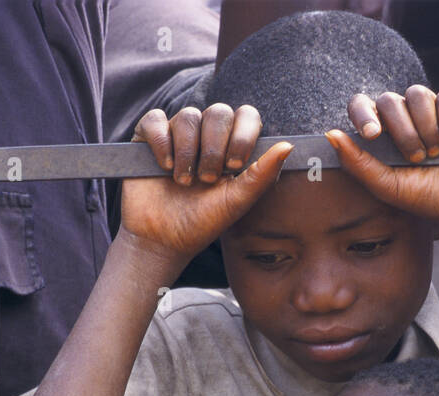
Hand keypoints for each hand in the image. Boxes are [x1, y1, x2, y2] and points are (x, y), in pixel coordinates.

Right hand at [121, 105, 292, 260]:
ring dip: (188, 152)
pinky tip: (164, 167)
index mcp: (232, 146)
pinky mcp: (149, 137)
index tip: (234, 166)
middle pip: (218, 112)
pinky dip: (162, 142)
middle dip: (214, 147)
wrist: (162, 240)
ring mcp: (177, 134)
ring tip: (184, 182)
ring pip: (188, 116)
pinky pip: (156, 120)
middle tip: (208, 179)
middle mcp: (206, 135)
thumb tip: (289, 146)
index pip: (246, 116)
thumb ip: (262, 175)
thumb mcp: (237, 202)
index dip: (242, 134)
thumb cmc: (202, 223)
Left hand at [328, 86, 438, 225]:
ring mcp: (430, 108)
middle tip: (418, 159)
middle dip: (403, 132)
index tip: (373, 135)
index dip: (363, 114)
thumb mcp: (388, 187)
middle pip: (389, 100)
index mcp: (383, 133)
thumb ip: (358, 164)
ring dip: (426, 128)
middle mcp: (405, 116)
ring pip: (417, 94)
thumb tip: (330, 135)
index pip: (361, 106)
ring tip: (437, 153)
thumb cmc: (428, 197)